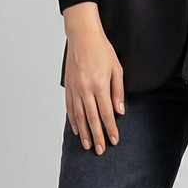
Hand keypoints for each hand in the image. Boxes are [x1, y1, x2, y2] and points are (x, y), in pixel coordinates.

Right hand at [62, 2, 124, 155]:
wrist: (83, 37)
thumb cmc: (102, 50)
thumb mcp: (117, 68)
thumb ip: (118, 91)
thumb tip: (119, 111)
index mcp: (100, 85)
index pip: (106, 114)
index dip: (111, 129)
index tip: (114, 141)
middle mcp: (86, 90)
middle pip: (92, 119)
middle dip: (98, 136)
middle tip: (100, 151)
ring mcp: (75, 89)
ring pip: (79, 116)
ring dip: (85, 133)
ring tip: (88, 145)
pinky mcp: (68, 87)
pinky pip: (70, 108)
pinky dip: (73, 121)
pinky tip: (77, 130)